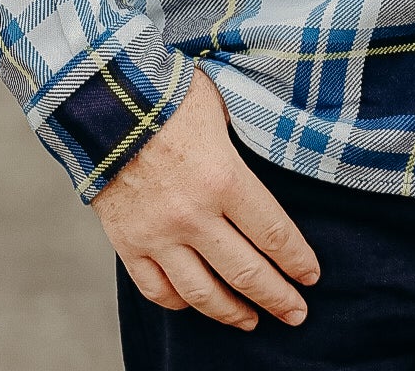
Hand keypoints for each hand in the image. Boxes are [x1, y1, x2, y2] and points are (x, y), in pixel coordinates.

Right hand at [91, 65, 320, 330]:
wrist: (103, 100)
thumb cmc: (168, 95)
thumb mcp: (221, 108)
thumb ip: (245, 142)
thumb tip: (274, 151)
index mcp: (224, 178)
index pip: (273, 233)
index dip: (296, 260)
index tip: (311, 276)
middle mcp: (193, 215)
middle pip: (245, 272)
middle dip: (277, 297)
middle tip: (297, 314)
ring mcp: (158, 234)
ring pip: (201, 293)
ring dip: (231, 312)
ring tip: (252, 320)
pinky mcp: (128, 243)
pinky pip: (156, 289)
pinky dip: (179, 302)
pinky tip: (196, 302)